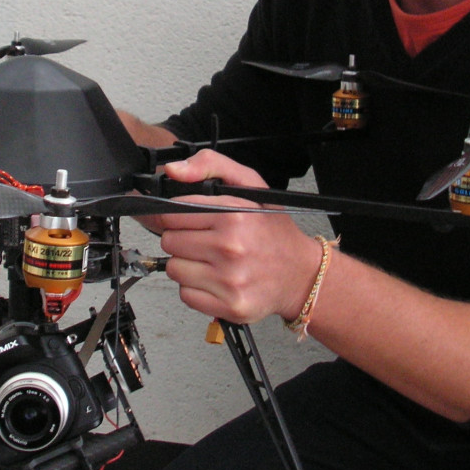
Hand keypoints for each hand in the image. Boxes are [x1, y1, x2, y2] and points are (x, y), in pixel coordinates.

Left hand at [152, 149, 321, 323]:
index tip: (192, 220)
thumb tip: (173, 170)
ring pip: (174, 269)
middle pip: (169, 241)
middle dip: (183, 239)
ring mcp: (230, 280)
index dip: (178, 216)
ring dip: (187, 264)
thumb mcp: (249, 183)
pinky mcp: (229, 305)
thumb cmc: (273, 230)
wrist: (301, 274)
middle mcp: (231, 248)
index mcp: (233, 214)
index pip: (171, 214)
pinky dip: (196, 288)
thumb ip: (209, 164)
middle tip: (206, 239)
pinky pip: (185, 295)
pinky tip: (215, 279)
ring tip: (212, 260)